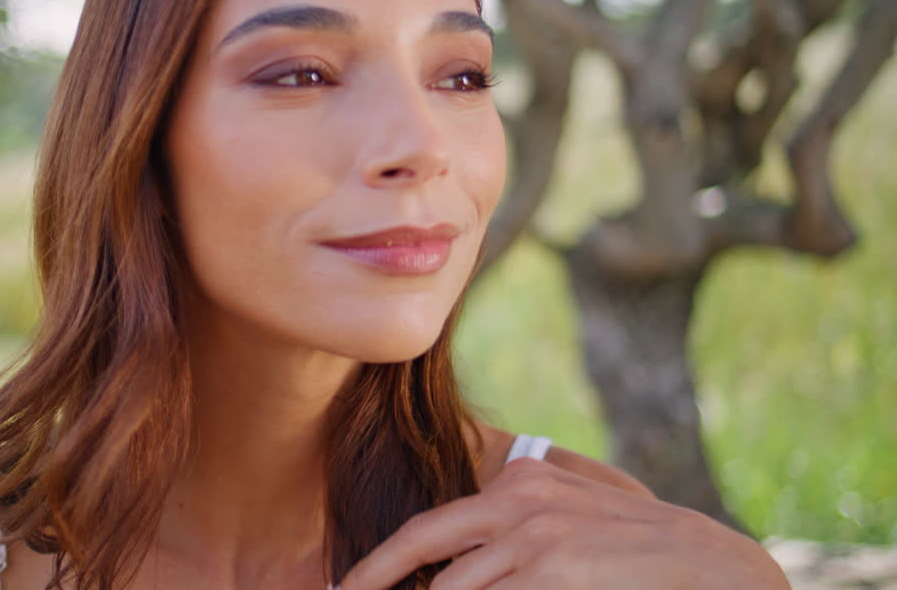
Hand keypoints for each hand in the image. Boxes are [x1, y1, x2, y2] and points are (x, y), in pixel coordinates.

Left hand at [334, 457, 790, 589]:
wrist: (715, 568)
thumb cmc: (636, 557)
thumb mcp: (570, 527)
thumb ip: (514, 535)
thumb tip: (452, 575)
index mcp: (519, 481)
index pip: (428, 527)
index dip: (379, 564)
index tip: (345, 588)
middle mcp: (519, 497)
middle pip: (422, 547)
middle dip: (374, 580)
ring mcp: (535, 532)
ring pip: (453, 588)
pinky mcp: (553, 567)